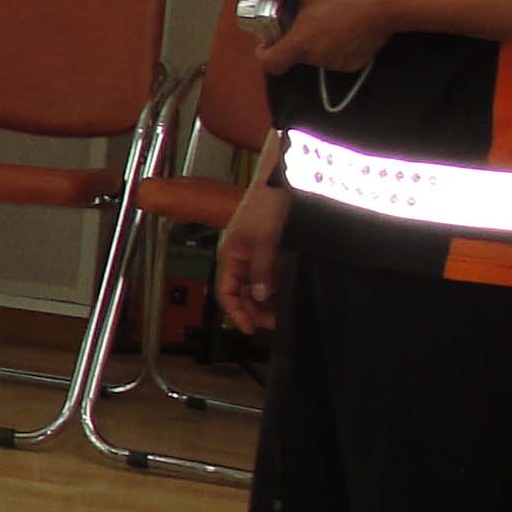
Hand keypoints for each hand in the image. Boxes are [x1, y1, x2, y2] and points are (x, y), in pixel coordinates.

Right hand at [214, 176, 288, 337]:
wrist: (284, 181)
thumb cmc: (266, 204)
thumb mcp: (264, 240)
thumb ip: (262, 270)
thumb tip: (261, 296)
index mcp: (229, 256)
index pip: (225, 293)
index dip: (236, 313)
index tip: (249, 329)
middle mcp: (240, 258)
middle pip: (240, 293)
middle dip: (253, 310)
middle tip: (273, 323)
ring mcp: (255, 254)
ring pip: (256, 287)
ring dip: (266, 301)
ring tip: (281, 311)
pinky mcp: (271, 250)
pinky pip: (269, 276)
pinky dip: (275, 288)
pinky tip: (286, 293)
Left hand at [252, 0, 396, 74]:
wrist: (391, 2)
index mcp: (302, 43)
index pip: (270, 62)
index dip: (263, 52)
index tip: (267, 38)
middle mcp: (318, 58)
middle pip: (294, 54)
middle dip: (293, 36)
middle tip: (302, 13)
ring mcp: (338, 62)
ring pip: (316, 54)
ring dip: (315, 39)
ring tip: (326, 14)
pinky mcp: (356, 62)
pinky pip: (336, 56)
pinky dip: (335, 43)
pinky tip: (344, 24)